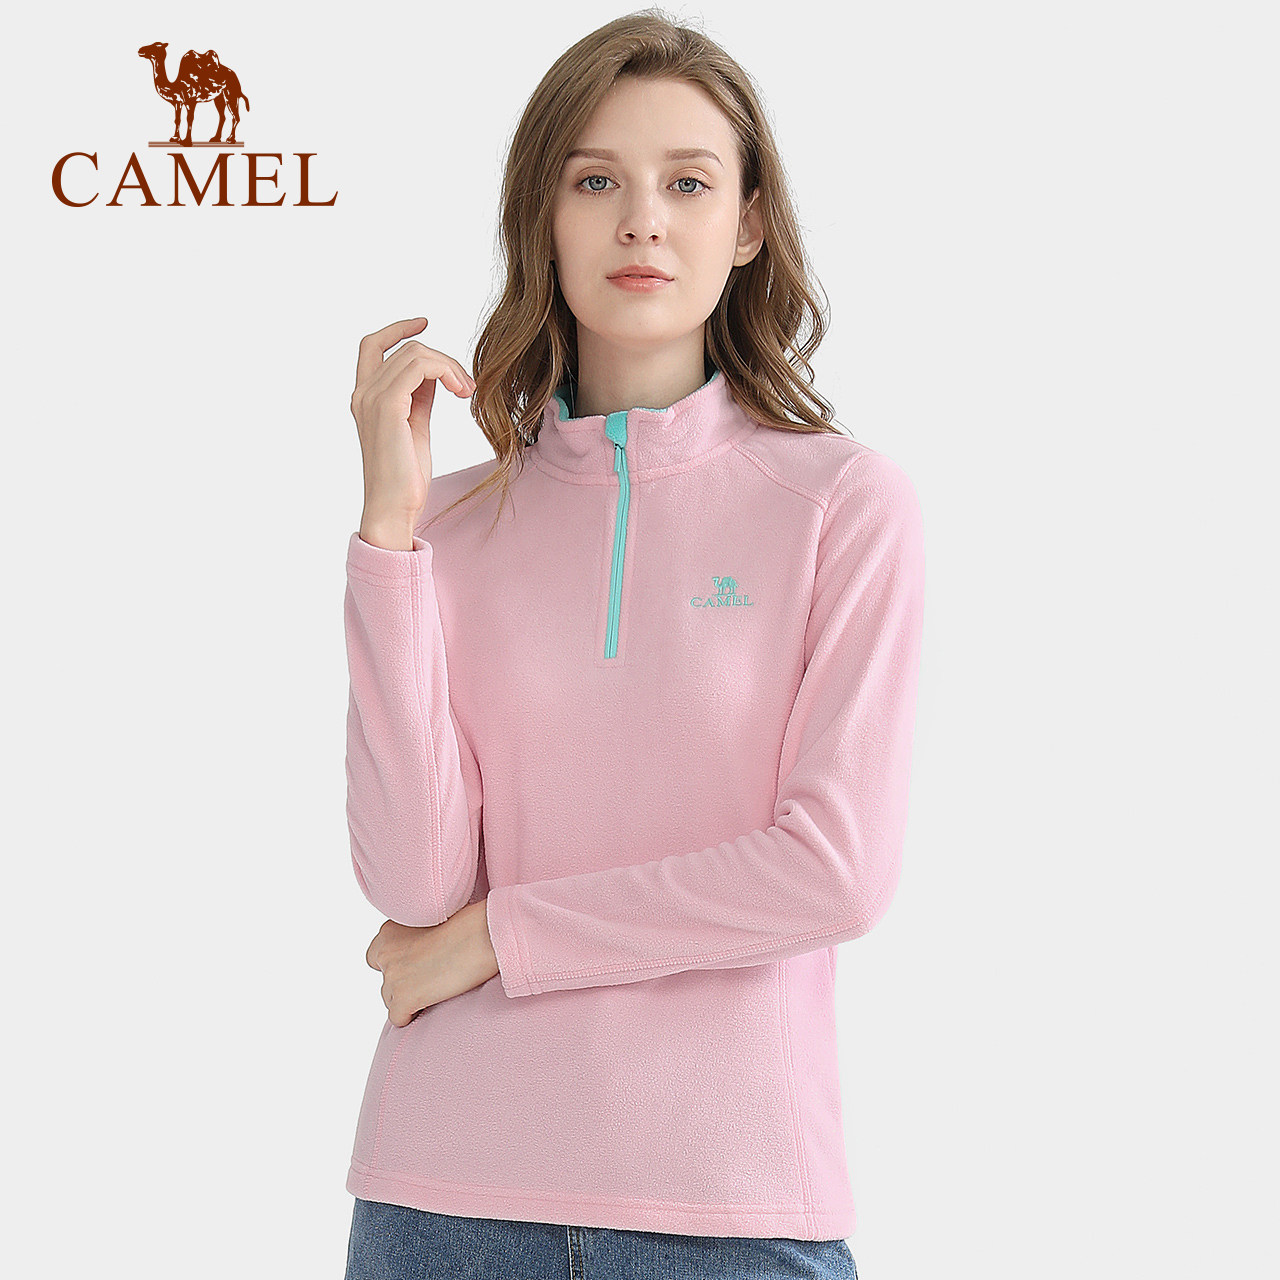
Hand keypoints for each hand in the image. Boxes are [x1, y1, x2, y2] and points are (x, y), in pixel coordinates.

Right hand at [351, 317, 476, 541]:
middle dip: (443, 360)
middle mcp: (363, 394)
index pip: (373, 346)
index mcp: (365, 398)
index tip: (424, 322)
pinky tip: (460, 390)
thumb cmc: (405, 476)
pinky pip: (418, 367)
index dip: (398, 329)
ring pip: (415, 354)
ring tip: (467, 391)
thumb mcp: (415, 426)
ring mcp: (372, 399)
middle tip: (466, 386)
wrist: (394, 507)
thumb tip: (434, 375)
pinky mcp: (387, 407)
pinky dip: (445, 371)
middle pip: (405, 349)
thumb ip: (418, 397)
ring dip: (449, 367)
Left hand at [365, 898, 498, 1026]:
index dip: (397, 964)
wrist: (482, 935)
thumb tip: (419, 955)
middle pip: (385, 982)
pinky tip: (433, 1004)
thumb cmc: (469, 924)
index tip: (417, 966)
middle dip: (404, 984)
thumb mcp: (433, 922)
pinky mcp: (403, 998)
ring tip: (436, 990)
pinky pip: (398, 1019)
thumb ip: (417, 937)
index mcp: (390, 930)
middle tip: (430, 979)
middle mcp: (385, 953)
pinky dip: (412, 1016)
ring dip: (410, 1000)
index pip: (376, 956)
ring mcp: (392, 977)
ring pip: (390, 1001)